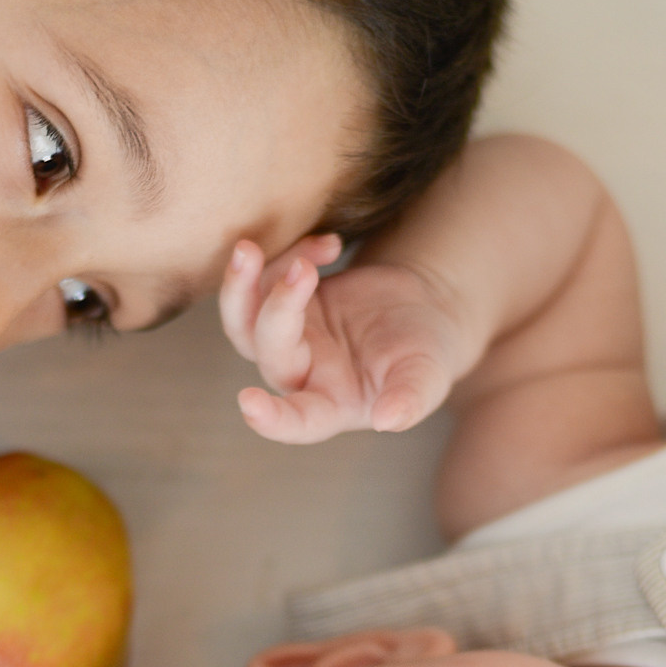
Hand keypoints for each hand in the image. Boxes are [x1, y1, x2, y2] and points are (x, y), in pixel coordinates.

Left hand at [219, 235, 467, 443]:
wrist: (422, 313)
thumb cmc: (425, 356)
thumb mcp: (426, 377)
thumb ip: (410, 399)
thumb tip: (388, 420)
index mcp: (331, 404)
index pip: (296, 421)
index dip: (271, 419)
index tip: (248, 404)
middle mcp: (300, 375)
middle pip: (268, 349)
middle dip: (278, 309)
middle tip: (303, 270)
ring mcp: (288, 336)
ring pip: (242, 319)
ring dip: (239, 285)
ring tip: (249, 249)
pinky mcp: (287, 301)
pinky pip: (265, 278)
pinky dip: (293, 253)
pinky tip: (331, 245)